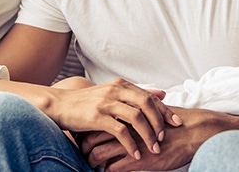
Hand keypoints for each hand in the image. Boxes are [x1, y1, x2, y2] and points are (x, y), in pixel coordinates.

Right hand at [48, 78, 181, 161]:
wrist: (60, 105)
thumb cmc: (87, 102)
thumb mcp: (113, 93)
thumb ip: (136, 94)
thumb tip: (162, 93)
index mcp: (121, 85)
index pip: (150, 96)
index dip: (166, 110)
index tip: (178, 123)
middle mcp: (116, 91)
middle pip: (147, 104)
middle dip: (159, 123)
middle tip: (164, 138)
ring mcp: (106, 102)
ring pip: (136, 118)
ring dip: (148, 135)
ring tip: (153, 149)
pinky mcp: (97, 116)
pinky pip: (120, 131)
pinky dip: (131, 144)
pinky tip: (135, 154)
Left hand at [80, 107, 226, 171]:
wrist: (192, 132)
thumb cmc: (173, 124)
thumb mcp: (151, 114)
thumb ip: (137, 116)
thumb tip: (127, 120)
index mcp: (126, 115)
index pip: (97, 123)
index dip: (87, 132)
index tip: (84, 138)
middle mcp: (124, 128)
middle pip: (92, 138)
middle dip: (84, 148)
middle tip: (83, 153)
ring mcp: (130, 144)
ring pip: (99, 154)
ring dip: (92, 162)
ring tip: (91, 165)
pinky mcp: (138, 160)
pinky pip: (114, 168)